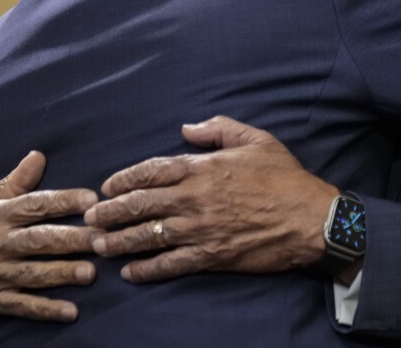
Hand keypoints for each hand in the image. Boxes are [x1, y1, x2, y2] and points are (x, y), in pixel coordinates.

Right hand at [0, 151, 98, 340]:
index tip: (91, 199)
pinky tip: (71, 311)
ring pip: (33, 274)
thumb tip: (39, 155)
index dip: (62, 201)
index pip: (34, 205)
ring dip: (62, 274)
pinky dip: (46, 310)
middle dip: (71, 239)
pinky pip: (22, 306)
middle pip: (38, 240)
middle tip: (101, 238)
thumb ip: (15, 182)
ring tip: (91, 272)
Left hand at [85, 116, 337, 282]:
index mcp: (203, 168)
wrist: (311, 219)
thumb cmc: (285, 177)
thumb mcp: (256, 139)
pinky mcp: (211, 256)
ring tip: (99, 246)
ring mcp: (201, 229)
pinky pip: (171, 264)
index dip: (123, 179)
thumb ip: (219, 129)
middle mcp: (195, 199)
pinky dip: (148, 269)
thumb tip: (186, 128)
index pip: (151, 171)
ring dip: (119, 242)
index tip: (105, 187)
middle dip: (109, 212)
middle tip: (89, 219)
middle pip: (140, 205)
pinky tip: (131, 272)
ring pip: (148, 236)